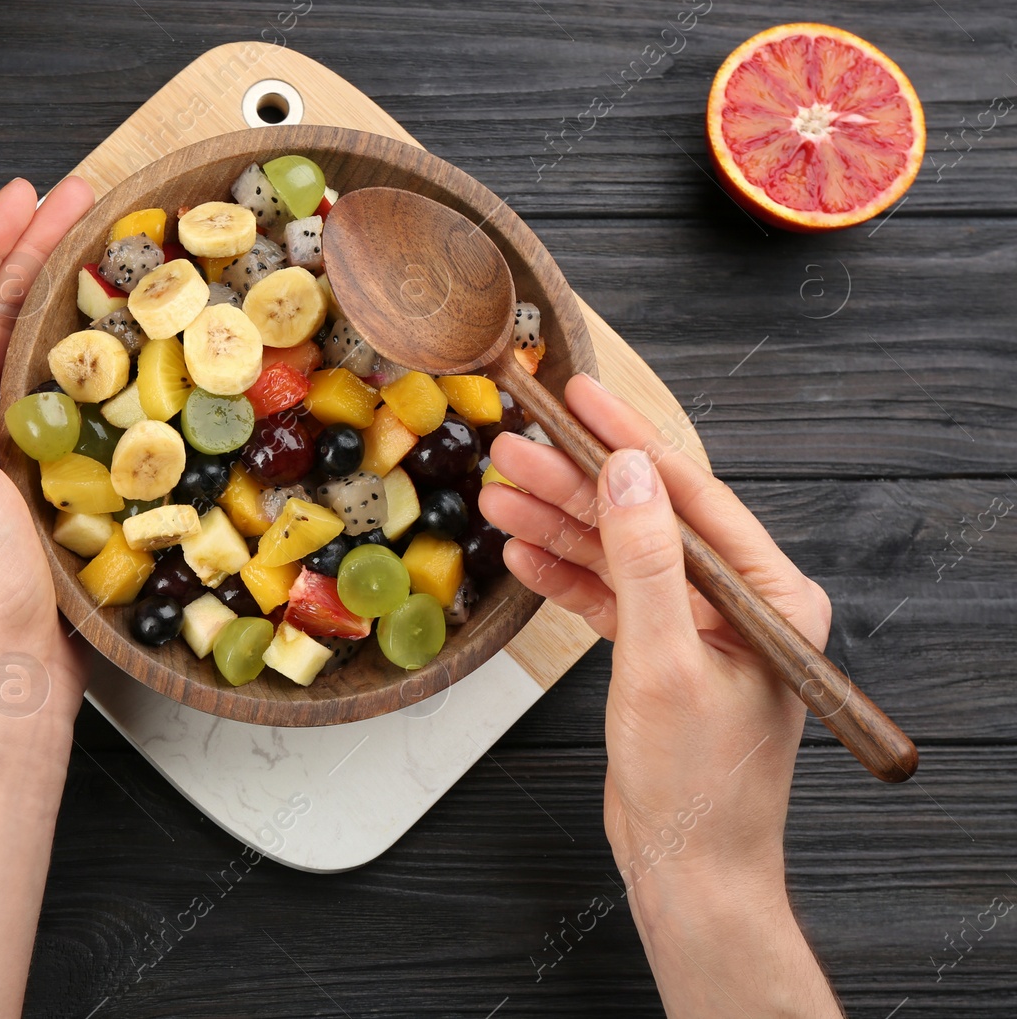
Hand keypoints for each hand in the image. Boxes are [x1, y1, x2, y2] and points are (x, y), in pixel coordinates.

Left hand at [0, 175, 95, 710]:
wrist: (8, 680)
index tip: (29, 193)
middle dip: (37, 253)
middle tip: (87, 200)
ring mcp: (5, 457)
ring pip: (36, 356)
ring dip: (67, 300)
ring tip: (109, 254)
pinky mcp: (47, 486)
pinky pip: (68, 405)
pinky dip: (91, 365)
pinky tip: (121, 345)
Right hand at [480, 374, 840, 1016]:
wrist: (687, 870)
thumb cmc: (699, 785)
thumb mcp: (665, 663)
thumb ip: (646, 561)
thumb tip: (629, 473)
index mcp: (769, 595)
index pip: (693, 493)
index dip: (628, 441)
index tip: (577, 398)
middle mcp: (738, 602)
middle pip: (644, 515)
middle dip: (574, 482)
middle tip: (511, 449)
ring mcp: (695, 626)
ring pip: (617, 551)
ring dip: (558, 524)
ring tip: (498, 493)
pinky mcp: (658, 651)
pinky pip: (606, 594)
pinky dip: (563, 573)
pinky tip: (521, 549)